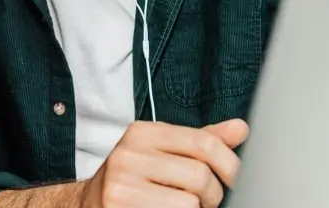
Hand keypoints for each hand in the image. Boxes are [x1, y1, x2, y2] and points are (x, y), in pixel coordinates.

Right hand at [81, 119, 248, 207]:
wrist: (87, 205)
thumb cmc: (132, 179)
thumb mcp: (163, 152)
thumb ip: (201, 141)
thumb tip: (240, 129)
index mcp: (142, 133)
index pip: (203, 143)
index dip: (229, 164)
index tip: (233, 179)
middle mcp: (128, 155)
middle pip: (200, 176)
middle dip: (212, 195)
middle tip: (206, 202)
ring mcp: (121, 186)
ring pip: (189, 204)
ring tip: (184, 207)